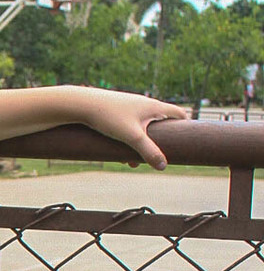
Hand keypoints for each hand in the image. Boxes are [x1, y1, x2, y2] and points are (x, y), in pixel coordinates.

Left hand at [72, 87, 188, 171]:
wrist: (82, 104)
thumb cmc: (109, 117)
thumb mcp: (132, 137)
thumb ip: (149, 152)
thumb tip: (163, 166)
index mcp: (154, 107)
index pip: (178, 113)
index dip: (185, 126)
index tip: (187, 141)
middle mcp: (144, 104)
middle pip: (161, 124)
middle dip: (159, 143)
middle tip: (157, 156)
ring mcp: (131, 107)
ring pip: (143, 129)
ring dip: (141, 146)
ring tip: (131, 162)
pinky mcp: (118, 112)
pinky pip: (130, 128)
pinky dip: (128, 141)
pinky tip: (119, 156)